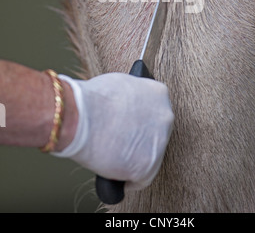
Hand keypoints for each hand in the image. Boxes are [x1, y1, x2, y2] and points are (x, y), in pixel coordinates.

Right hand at [54, 73, 173, 190]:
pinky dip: (127, 180)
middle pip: (155, 135)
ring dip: (133, 160)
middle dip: (139, 141)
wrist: (79, 115)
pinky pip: (140, 179)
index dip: (138, 122)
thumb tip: (123, 108)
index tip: (126, 128)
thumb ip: (129, 97)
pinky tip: (113, 175)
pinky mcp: (149, 165)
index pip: (154, 112)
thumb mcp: (118, 85)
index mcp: (158, 94)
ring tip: (112, 158)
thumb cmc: (90, 98)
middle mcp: (165, 116)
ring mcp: (159, 142)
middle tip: (118, 144)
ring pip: (150, 158)